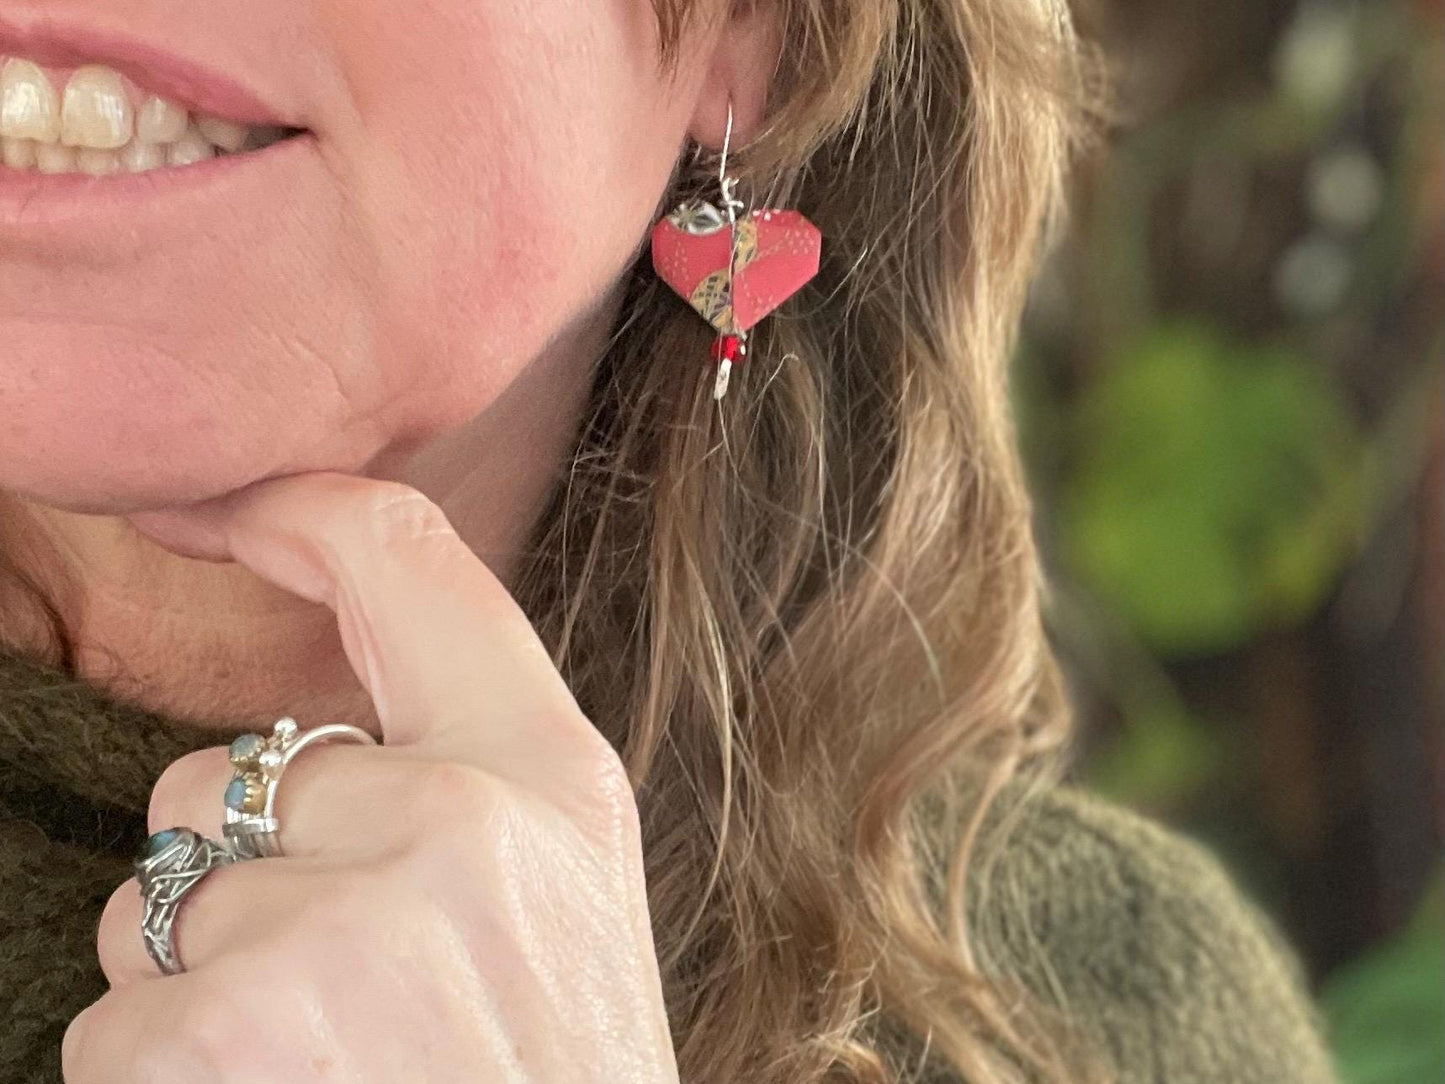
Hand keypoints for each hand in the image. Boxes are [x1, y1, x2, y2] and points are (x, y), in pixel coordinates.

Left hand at [63, 472, 678, 1082]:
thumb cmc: (553, 1067)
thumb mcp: (561, 889)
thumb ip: (462, 777)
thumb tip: (300, 736)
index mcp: (546, 772)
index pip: (403, 560)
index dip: (287, 507)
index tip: (202, 504)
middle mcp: (455, 821)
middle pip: (222, 777)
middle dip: (237, 877)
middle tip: (346, 991)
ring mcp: (340, 928)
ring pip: (152, 910)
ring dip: (196, 991)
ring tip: (324, 1068)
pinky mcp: (228, 1032)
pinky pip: (114, 1021)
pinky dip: (162, 1077)